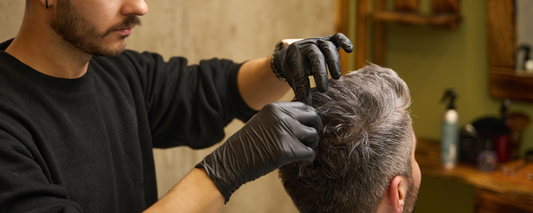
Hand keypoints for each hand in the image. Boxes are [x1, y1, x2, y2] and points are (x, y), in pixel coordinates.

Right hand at [196, 102, 321, 201]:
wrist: (232, 160)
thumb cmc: (248, 144)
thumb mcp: (264, 121)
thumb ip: (282, 117)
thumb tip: (307, 120)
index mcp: (276, 107)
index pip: (305, 106)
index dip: (310, 118)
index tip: (308, 127)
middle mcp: (282, 116)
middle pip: (314, 117)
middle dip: (315, 128)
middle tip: (309, 139)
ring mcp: (285, 132)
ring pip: (313, 135)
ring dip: (311, 144)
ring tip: (301, 150)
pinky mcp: (287, 150)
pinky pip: (310, 153)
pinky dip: (308, 158)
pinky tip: (300, 160)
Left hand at [271, 33, 352, 104]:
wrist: (292, 52)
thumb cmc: (292, 67)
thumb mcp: (291, 76)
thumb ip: (298, 87)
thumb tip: (305, 106)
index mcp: (294, 54)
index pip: (300, 72)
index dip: (304, 88)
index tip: (308, 101)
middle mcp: (307, 45)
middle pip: (316, 57)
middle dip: (320, 74)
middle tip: (323, 89)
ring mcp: (318, 41)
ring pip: (328, 47)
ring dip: (333, 62)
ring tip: (336, 77)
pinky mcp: (329, 40)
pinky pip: (338, 37)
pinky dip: (344, 41)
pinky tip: (349, 50)